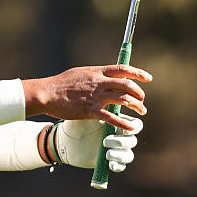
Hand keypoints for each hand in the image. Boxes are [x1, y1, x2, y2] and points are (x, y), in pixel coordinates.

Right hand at [22, 64, 150, 129]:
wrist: (47, 93)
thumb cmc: (61, 83)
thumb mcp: (81, 73)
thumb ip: (95, 74)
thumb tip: (106, 75)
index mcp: (97, 72)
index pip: (123, 69)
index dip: (138, 73)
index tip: (148, 78)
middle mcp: (99, 83)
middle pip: (127, 85)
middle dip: (139, 93)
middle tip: (142, 100)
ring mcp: (95, 97)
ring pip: (123, 99)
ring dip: (136, 106)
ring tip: (141, 112)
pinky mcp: (90, 111)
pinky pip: (112, 117)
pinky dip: (123, 123)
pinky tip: (130, 127)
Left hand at [52, 114, 142, 170]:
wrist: (66, 140)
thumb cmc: (77, 123)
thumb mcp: (88, 113)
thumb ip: (101, 108)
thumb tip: (109, 101)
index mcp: (118, 122)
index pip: (135, 124)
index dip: (134, 126)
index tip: (124, 128)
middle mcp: (119, 136)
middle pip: (133, 140)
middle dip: (122, 142)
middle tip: (105, 141)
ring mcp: (116, 150)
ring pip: (128, 154)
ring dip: (119, 154)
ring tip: (106, 153)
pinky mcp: (110, 161)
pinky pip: (121, 166)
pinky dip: (118, 165)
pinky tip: (110, 163)